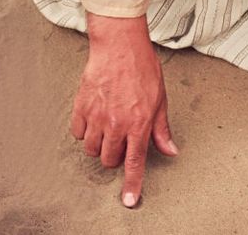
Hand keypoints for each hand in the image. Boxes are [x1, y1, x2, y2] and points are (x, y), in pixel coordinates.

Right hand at [70, 12, 177, 207]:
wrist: (119, 46)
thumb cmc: (143, 68)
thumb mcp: (160, 99)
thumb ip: (162, 129)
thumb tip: (170, 150)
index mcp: (139, 124)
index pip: (134, 163)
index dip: (132, 184)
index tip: (129, 201)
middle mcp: (116, 124)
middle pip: (109, 160)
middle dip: (115, 157)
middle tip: (121, 141)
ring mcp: (96, 116)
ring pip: (91, 149)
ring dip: (98, 146)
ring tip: (107, 129)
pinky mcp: (81, 106)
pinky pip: (77, 132)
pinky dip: (84, 131)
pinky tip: (93, 119)